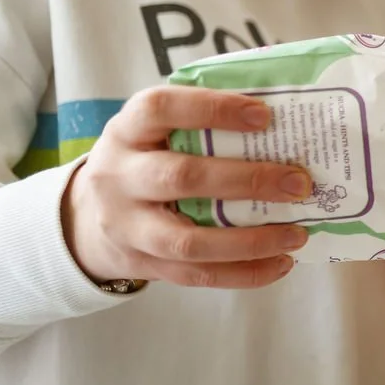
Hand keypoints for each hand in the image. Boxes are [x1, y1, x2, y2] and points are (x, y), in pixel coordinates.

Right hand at [61, 86, 313, 288]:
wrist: (86, 217)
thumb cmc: (143, 161)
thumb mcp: (152, 133)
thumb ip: (200, 124)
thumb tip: (283, 119)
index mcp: (127, 132)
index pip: (160, 109)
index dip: (212, 109)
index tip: (264, 115)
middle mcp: (119, 177)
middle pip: (181, 178)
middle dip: (246, 181)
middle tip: (298, 183)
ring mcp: (129, 227)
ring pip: (190, 241)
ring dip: (251, 241)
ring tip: (297, 235)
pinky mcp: (145, 264)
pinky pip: (198, 275)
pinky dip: (245, 273)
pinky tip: (281, 263)